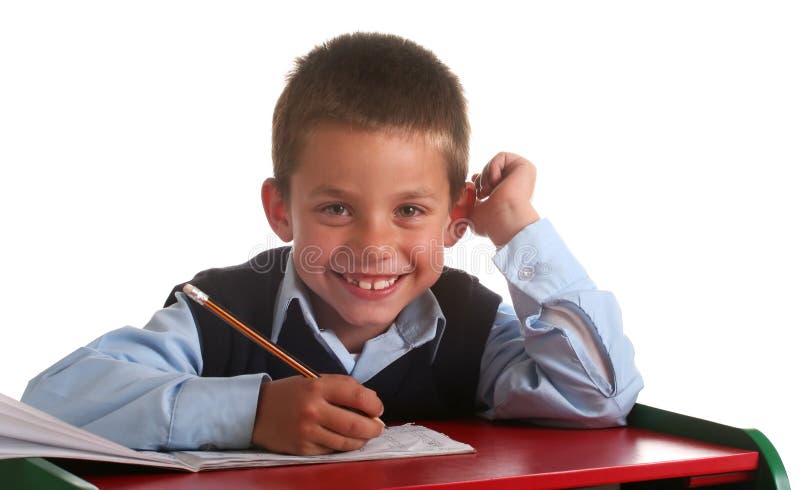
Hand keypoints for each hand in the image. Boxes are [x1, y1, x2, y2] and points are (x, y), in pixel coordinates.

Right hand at [251, 374, 383, 454]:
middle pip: (356, 424)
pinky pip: (332, 450)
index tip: (378, 408)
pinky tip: (343, 439)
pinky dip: (342, 445)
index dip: (374, 404)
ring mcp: (308, 432)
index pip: (357, 396)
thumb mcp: (314, 380)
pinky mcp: (303, 449)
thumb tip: (372, 400)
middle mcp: (313, 410)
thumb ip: (343, 386)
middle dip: (374, 428)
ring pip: (347, 442)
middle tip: (378, 427)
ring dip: (361, 440)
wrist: (256, 412)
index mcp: (318, 387)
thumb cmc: (291, 394)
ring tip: (364, 434)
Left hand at [470, 152, 539, 245]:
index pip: (491, 178)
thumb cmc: (491, 223)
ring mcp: (521, 175)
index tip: (473, 186)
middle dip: (481, 179)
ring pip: (495, 163)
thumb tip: (464, 188)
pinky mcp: (524, 166)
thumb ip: (467, 201)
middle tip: (481, 193)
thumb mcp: (473, 212)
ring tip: (488, 190)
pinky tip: (496, 183)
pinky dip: (493, 167)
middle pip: (490, 170)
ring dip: (486, 176)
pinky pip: (502, 156)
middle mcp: (516, 184)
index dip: (479, 180)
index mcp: (507, 194)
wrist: (504, 220)